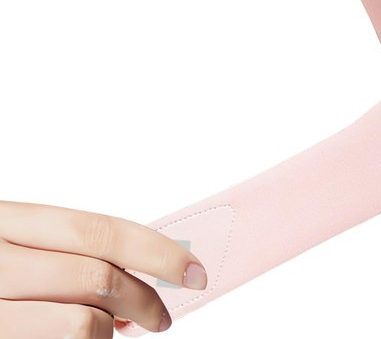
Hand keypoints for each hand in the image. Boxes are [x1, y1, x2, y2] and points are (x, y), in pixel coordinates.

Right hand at [0, 200, 207, 336]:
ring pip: (80, 325)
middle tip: (164, 316)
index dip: (155, 250)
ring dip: (110, 333)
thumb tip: (139, 271)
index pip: (98, 230)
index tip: (194, 269)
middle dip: (145, 297)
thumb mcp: (15, 245)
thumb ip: (69, 253)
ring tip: (113, 333)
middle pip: (96, 276)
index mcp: (5, 222)